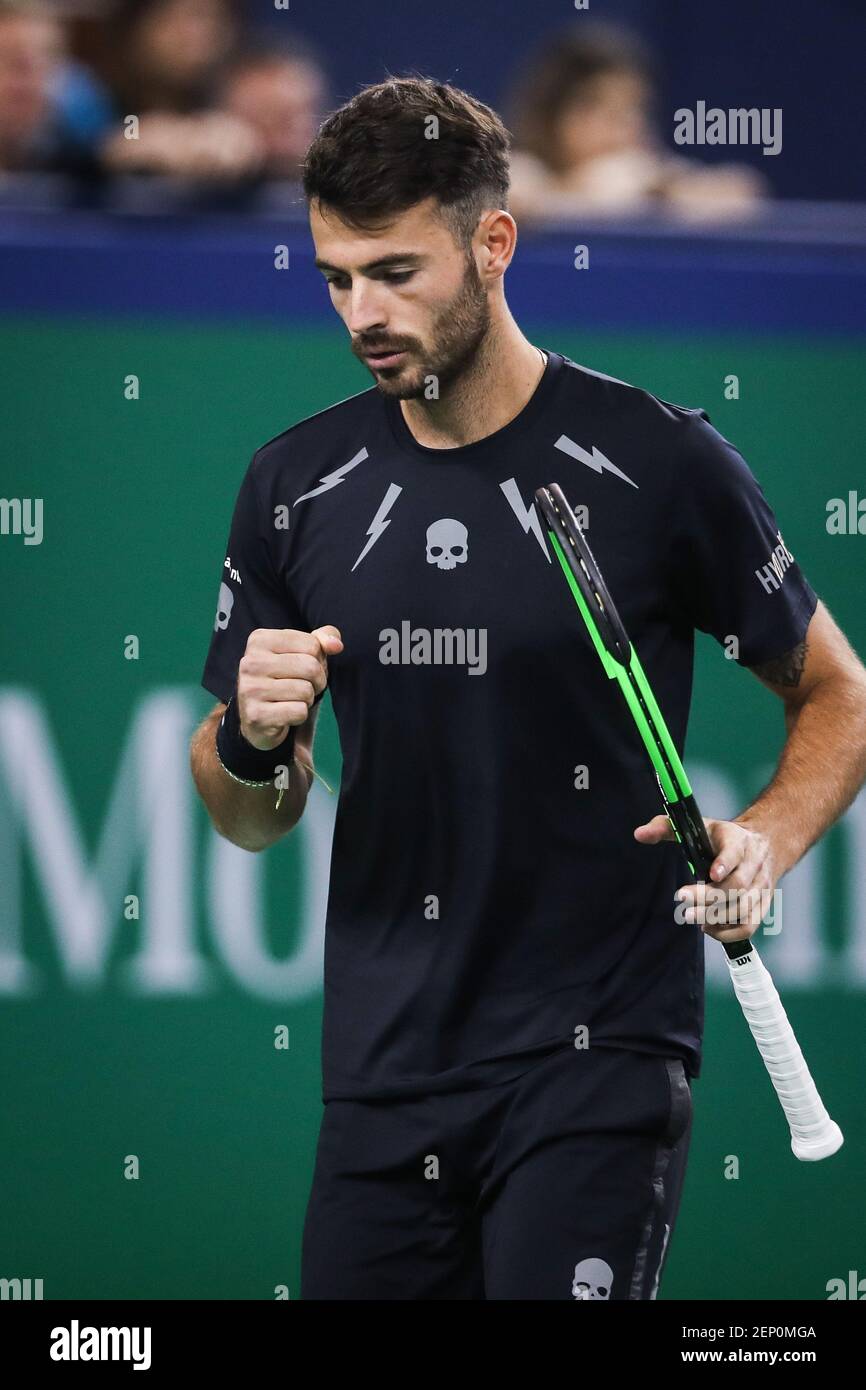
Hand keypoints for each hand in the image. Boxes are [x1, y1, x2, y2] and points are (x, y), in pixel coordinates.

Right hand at [237, 625, 342, 749]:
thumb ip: (321, 639)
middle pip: (311, 667)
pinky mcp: (257, 715)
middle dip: (317, 680)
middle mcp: (251, 662)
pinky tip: (286, 713)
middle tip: (304, 686)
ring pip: (306, 691)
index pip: (312, 645)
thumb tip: (336, 645)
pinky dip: (300, 715)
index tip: (304, 667)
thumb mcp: (301, 652)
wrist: (259, 716)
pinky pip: (299, 711)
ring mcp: (250, 689)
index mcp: (260, 640)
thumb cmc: (284, 678)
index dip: (318, 659)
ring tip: (293, 699)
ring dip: (308, 698)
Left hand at [633, 813, 775, 942]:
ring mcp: (761, 886)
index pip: (735, 852)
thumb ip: (666, 827)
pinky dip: (729, 932)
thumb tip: (639, 834)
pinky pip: (749, 925)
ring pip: (744, 907)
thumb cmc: (724, 837)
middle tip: (682, 903)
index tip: (710, 874)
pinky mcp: (764, 904)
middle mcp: (754, 863)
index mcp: (738, 840)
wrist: (766, 842)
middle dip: (709, 897)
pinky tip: (708, 928)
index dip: (725, 864)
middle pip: (736, 885)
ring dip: (717, 917)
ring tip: (691, 917)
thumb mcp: (699, 825)